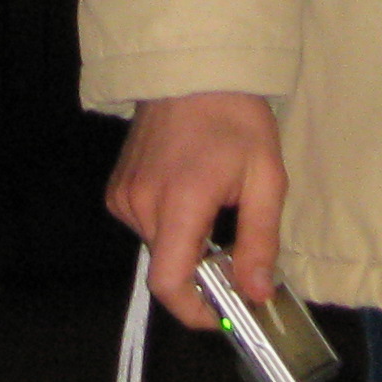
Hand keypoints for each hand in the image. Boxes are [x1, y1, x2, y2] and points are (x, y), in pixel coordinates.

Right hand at [105, 91, 285, 328]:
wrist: (193, 68)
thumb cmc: (235, 119)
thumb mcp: (265, 178)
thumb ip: (260, 240)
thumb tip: (256, 294)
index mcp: (180, 202)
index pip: (168, 282)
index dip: (194, 310)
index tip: (222, 313)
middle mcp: (142, 203)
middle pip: (168, 267)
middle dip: (201, 272)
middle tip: (234, 251)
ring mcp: (123, 195)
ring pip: (157, 247)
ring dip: (186, 244)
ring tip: (213, 207)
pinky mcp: (116, 188)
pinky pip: (144, 226)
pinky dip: (168, 225)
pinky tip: (187, 193)